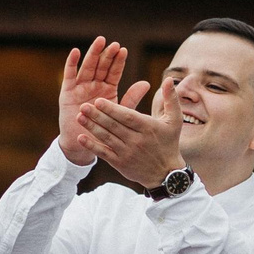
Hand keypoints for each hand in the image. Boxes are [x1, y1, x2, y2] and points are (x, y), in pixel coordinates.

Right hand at [56, 37, 129, 164]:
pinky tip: (76, 51)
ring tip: (100, 41)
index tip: (124, 50)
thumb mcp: (119, 114)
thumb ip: (131, 98)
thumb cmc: (103, 130)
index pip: (113, 72)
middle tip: (114, 44)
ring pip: (87, 67)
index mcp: (107, 89)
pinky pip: (69, 75)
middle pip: (101, 66)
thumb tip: (147, 83)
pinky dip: (71, 63)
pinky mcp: (67, 92)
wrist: (84, 144)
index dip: (118, 62)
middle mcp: (94, 85)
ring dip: (93, 54)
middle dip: (107, 55)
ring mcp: (80, 87)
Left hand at [78, 72, 183, 189]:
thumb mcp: (175, 120)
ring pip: (106, 138)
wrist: (166, 174)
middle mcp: (136, 141)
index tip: (99, 101)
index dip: (112, 109)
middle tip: (83, 106)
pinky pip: (103, 153)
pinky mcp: (120, 164)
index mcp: (148, 128)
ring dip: (92, 128)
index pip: (127, 117)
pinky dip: (92, 146)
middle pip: (114, 126)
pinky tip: (80, 138)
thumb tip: (168, 79)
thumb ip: (171, 99)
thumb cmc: (169, 143)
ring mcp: (127, 153)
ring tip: (79, 117)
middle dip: (97, 116)